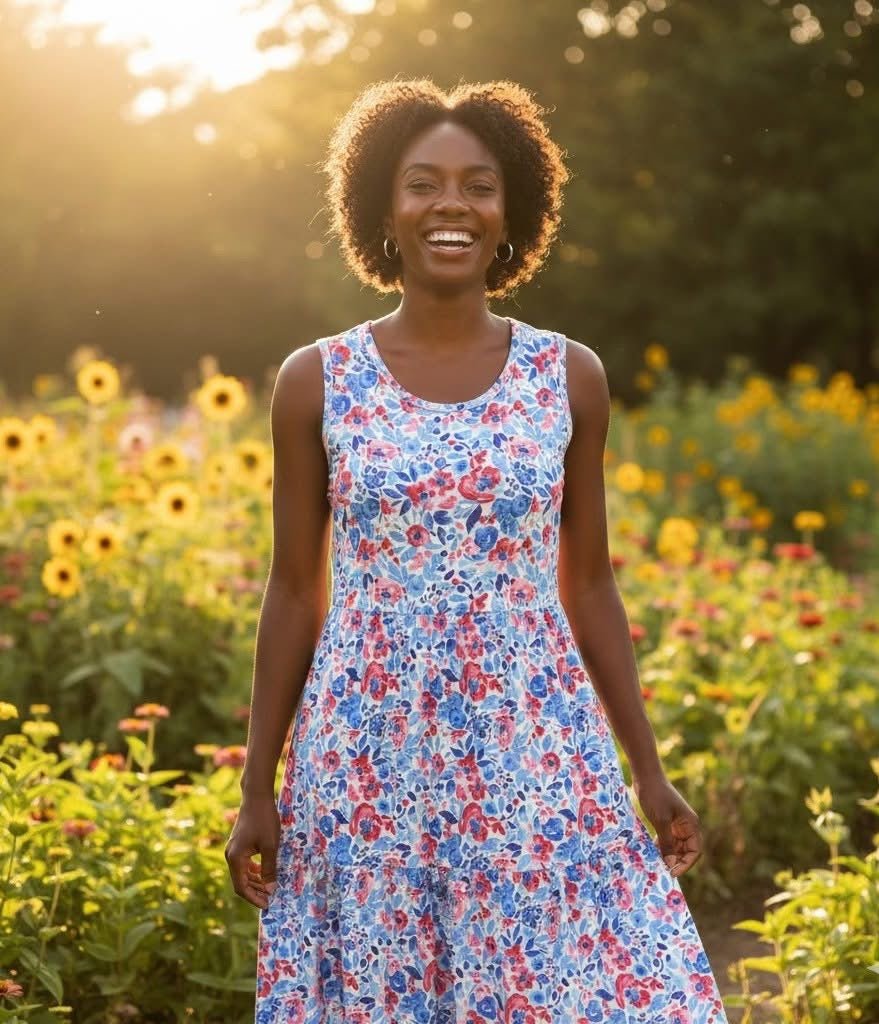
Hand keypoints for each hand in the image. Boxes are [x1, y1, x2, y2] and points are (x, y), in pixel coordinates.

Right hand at [224, 793, 279, 909]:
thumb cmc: (264, 819)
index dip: (254, 898)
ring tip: (269, 888)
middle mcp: (230, 855)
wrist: (257, 796)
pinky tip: (264, 872)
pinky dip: (253, 871)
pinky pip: (244, 864)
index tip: (267, 905)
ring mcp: (233, 849)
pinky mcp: (238, 843)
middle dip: (255, 891)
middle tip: (271, 898)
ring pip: (242, 873)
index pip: (241, 887)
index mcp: (235, 858)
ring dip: (255, 882)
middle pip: (240, 881)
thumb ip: (269, 869)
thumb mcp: (270, 845)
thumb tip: (270, 890)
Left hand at [632, 775, 702, 878]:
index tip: (672, 872)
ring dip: (668, 855)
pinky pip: (668, 840)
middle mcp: (687, 826)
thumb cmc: (655, 795)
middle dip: (676, 861)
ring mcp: (677, 824)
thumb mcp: (661, 821)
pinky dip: (662, 847)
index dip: (685, 864)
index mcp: (691, 824)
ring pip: (676, 846)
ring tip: (656, 863)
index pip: (694, 851)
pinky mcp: (666, 822)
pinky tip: (652, 852)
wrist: (646, 776)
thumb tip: (671, 863)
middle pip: (686, 851)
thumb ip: (667, 842)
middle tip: (662, 870)